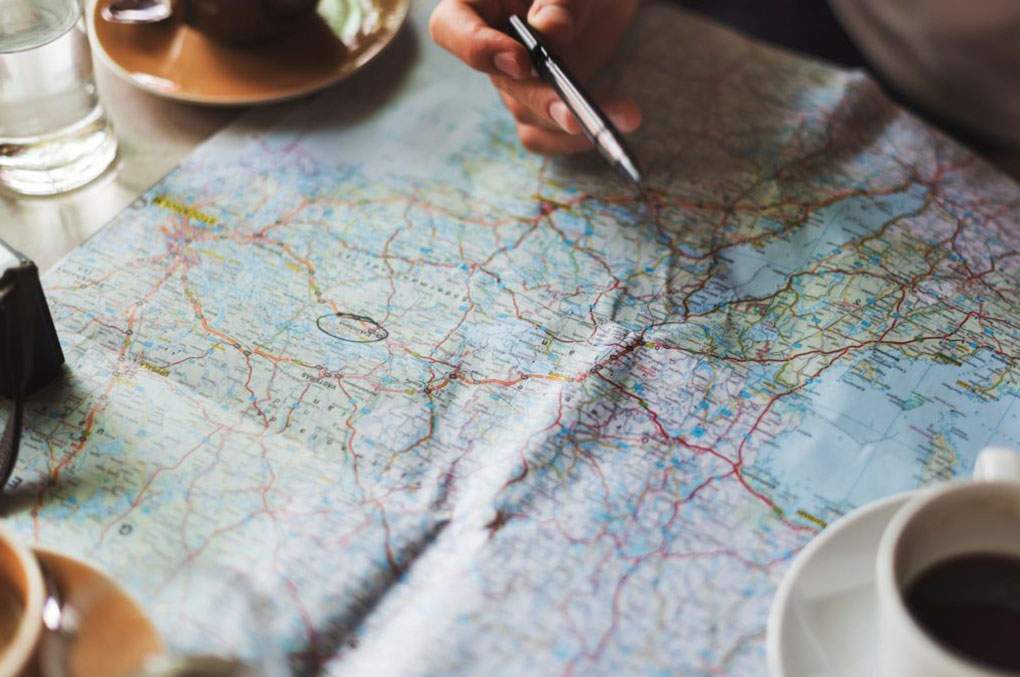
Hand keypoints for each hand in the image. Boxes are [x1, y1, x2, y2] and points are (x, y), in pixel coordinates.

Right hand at [429, 0, 641, 154]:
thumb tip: (552, 30)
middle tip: (574, 113)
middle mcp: (489, 47)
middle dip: (542, 100)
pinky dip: (578, 139)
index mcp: (478, 4)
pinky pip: (545, 135)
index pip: (451, 28)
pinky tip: (617, 124)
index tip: (520, 60)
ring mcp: (512, 82)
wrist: (600, 1)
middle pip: (503, 83)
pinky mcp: (537, 106)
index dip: (478, 49)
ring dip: (574, 123)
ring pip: (527, 115)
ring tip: (627, 114)